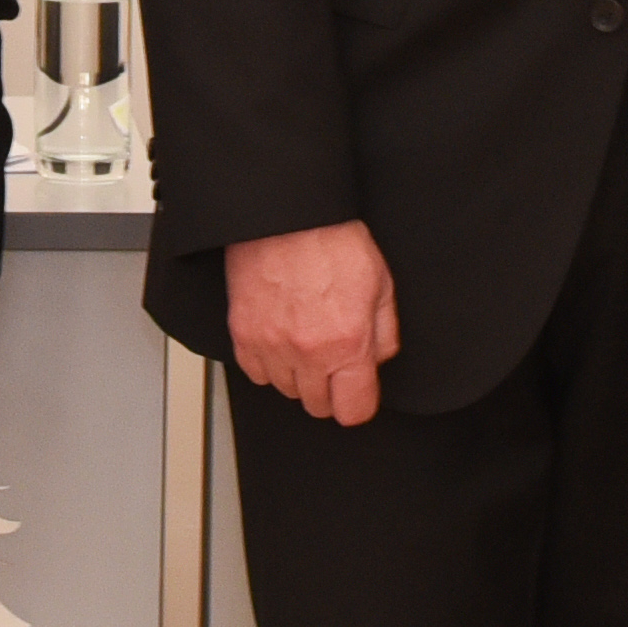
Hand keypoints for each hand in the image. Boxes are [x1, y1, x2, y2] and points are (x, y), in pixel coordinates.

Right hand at [224, 222, 399, 424]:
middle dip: (329, 388)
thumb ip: (384, 335)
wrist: (288, 215)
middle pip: (318, 406)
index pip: (353, 411)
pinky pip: (255, 373)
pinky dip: (268, 363)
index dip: (357, 403)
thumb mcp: (381, 285)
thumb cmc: (332, 241)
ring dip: (298, 375)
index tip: (356, 391)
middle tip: (332, 358)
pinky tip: (281, 340)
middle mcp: (308, 352)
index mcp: (347, 343)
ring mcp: (271, 346)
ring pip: (286, 390)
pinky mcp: (243, 334)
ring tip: (305, 342)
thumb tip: (377, 362)